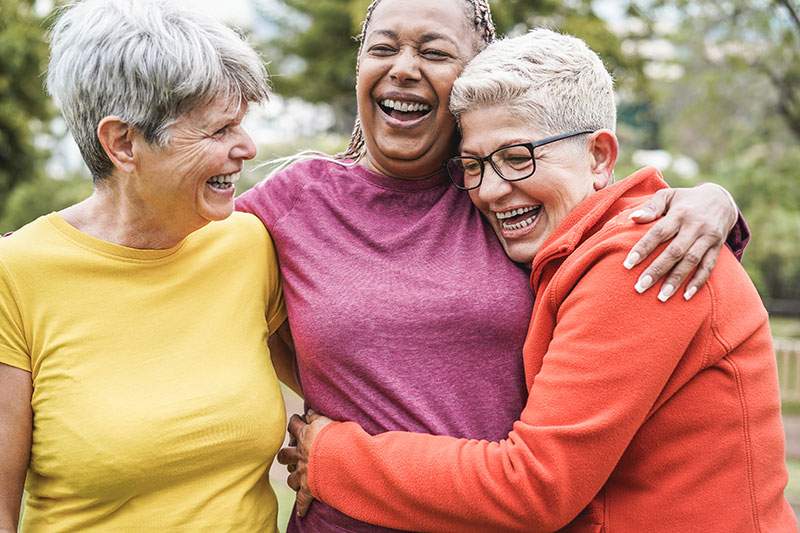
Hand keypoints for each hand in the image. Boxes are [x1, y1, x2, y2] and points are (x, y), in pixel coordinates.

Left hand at [277, 410, 333, 516]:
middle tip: (289, 454)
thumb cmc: (339, 436)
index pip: (294, 425)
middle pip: (284, 454)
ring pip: (290, 478)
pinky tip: (301, 512)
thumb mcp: (328, 420)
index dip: (294, 422)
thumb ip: (318, 416)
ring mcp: (304, 472)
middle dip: (285, 455)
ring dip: (293, 478)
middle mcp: (301, 454)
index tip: (296, 421)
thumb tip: (309, 410)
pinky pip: (303, 500)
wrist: (341, 457)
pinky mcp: (310, 488)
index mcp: (306, 435)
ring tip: (296, 479)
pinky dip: (302, 507)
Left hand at [624, 183, 737, 300]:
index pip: (658, 232)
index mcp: (679, 213)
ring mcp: (708, 237)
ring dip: (676, 280)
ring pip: (692, 261)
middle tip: (640, 287)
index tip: (627, 264)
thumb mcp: (668, 196)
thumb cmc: (684, 200)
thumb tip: (633, 218)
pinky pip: (709, 266)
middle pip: (675, 251)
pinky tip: (686, 296)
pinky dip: (698, 282)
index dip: (643, 248)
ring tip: (661, 297)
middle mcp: (695, 226)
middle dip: (657, 270)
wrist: (721, 199)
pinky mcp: (718, 247)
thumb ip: (651, 207)